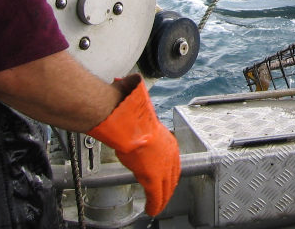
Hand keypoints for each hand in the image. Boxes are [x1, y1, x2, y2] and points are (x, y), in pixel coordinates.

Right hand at [87, 75, 180, 216]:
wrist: (127, 120)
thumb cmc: (128, 113)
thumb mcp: (134, 111)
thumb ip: (132, 110)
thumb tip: (122, 86)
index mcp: (166, 138)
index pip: (171, 158)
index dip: (168, 168)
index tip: (166, 175)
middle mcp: (169, 151)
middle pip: (172, 173)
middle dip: (168, 184)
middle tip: (164, 193)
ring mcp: (163, 164)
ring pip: (165, 186)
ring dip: (162, 196)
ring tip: (158, 204)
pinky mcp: (154, 176)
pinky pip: (156, 195)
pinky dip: (155, 203)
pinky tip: (153, 209)